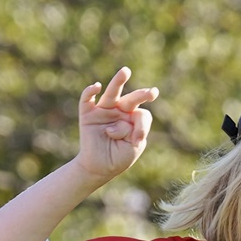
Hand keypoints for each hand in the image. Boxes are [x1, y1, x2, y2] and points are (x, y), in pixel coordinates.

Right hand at [73, 67, 158, 185]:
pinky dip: (90, 92)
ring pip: (111, 93)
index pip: (142, 114)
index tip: (137, 140)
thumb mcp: (135, 146)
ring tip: (126, 71)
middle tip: (153, 93)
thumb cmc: (119, 156)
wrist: (99, 168)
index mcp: (133, 118)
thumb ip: (137, 130)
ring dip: (118, 82)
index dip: (141, 126)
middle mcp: (119, 110)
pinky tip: (96, 87)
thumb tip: (124, 119)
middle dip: (141, 95)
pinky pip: (87, 100)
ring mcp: (103, 110)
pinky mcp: (88, 114)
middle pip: (131, 99)